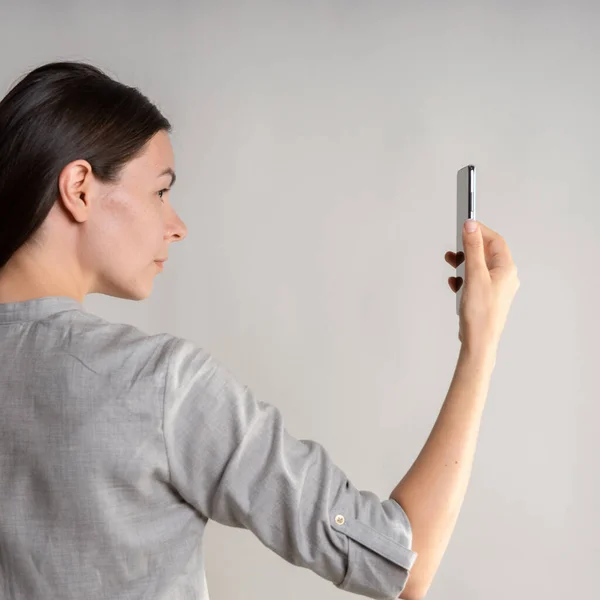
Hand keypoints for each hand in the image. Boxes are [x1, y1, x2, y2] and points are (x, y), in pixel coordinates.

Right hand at [444, 220, 519, 348]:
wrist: (479, 341)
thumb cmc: (481, 313)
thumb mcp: (474, 275)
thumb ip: (472, 249)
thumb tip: (471, 226)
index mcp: (506, 270)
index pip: (495, 241)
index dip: (481, 231)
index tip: (465, 224)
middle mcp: (504, 277)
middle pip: (487, 253)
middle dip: (469, 247)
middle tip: (455, 243)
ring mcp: (495, 288)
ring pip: (479, 266)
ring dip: (464, 261)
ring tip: (451, 261)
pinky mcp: (485, 297)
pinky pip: (475, 280)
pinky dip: (463, 276)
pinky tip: (455, 281)